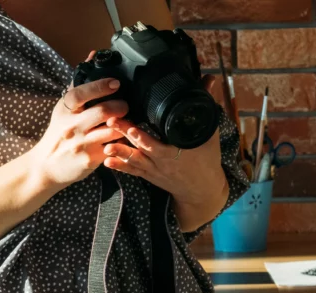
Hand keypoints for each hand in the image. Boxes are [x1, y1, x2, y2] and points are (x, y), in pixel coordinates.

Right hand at [28, 72, 127, 190]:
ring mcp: (81, 144)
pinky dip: (121, 141)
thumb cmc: (58, 135)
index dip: (100, 86)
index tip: (115, 83)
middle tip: (125, 106)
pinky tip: (123, 138)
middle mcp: (72, 126)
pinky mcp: (90, 160)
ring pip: (111, 130)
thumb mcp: (62, 110)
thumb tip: (92, 56)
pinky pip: (113, 147)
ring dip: (124, 124)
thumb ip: (78, 84)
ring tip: (126, 122)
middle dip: (120, 106)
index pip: (81, 93)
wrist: (46, 167)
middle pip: (102, 112)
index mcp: (65, 110)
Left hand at [101, 75, 228, 230]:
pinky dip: (121, 167)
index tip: (131, 127)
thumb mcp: (209, 132)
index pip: (157, 143)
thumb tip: (209, 79)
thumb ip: (207, 103)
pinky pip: (133, 171)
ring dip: (119, 153)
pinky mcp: (149, 175)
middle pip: (140, 148)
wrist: (203, 190)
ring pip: (134, 161)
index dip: (143, 137)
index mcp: (176, 152)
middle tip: (111, 123)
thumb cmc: (207, 159)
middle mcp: (162, 162)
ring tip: (106, 146)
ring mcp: (154, 170)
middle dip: (125, 136)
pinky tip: (108, 161)